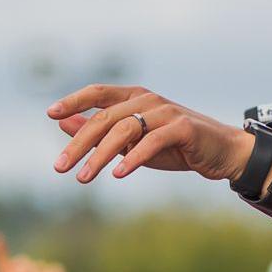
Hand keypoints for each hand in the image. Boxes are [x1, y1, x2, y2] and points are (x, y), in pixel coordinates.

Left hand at [49, 86, 253, 182]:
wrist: (221, 152)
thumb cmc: (174, 146)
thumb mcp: (132, 140)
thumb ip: (100, 131)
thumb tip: (62, 123)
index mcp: (134, 97)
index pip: (97, 93)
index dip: (73, 101)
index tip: (50, 113)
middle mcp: (148, 99)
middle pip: (104, 117)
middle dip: (79, 143)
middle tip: (59, 167)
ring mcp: (166, 111)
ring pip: (124, 129)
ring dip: (99, 156)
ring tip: (83, 178)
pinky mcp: (182, 128)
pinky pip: (151, 142)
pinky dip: (132, 158)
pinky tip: (117, 173)